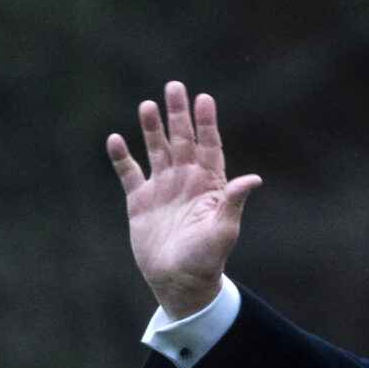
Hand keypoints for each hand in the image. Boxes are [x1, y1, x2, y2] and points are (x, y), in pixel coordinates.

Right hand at [107, 82, 261, 319]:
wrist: (179, 281)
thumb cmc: (207, 258)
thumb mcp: (223, 230)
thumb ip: (233, 202)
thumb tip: (253, 179)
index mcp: (209, 184)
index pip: (209, 145)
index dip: (206, 122)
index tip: (204, 98)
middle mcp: (186, 180)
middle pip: (182, 140)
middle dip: (178, 114)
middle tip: (174, 86)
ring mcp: (162, 189)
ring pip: (156, 150)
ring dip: (152, 129)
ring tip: (147, 106)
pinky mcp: (140, 201)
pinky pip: (129, 173)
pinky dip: (122, 157)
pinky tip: (115, 139)